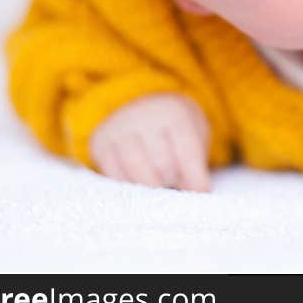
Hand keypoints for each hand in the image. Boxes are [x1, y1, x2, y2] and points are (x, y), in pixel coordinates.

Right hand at [89, 93, 211, 191]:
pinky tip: (139, 182)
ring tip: (159, 182)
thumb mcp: (194, 135)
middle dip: (173, 181)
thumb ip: (194, 164)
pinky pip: (115, 178)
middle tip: (176, 181)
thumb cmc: (176, 129)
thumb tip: (193, 194)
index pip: (187, 152)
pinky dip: (130, 187)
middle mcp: (144, 116)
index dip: (196, 179)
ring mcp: (118, 129)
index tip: (201, 194)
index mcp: (174, 113)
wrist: (144, 107)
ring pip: (137, 174)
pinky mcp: (100, 143)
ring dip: (152, 187)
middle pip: (163, 165)